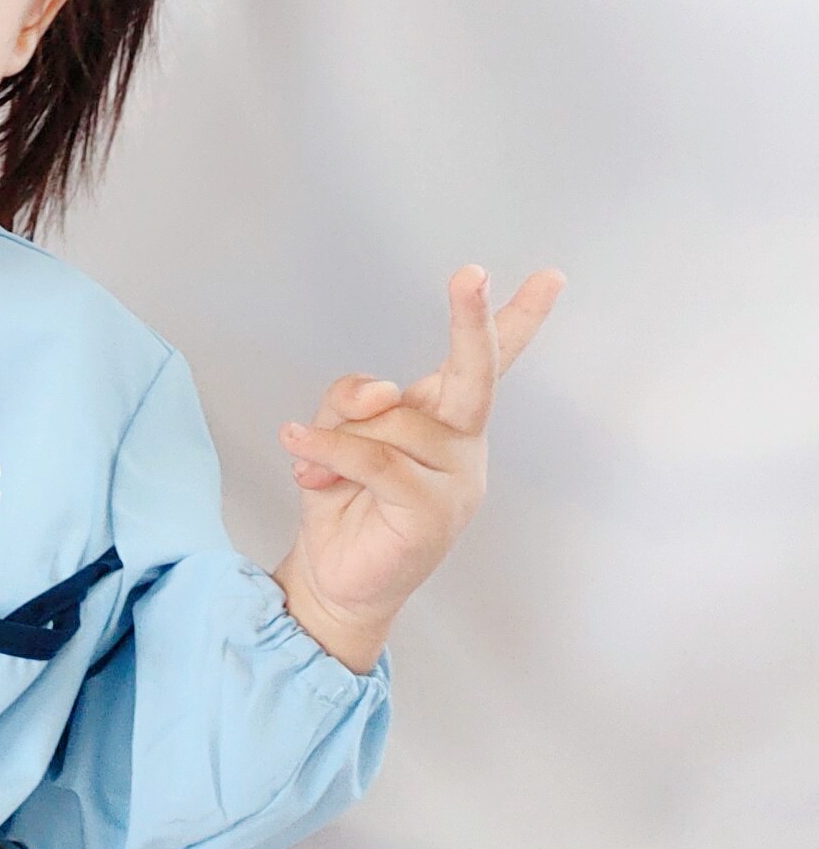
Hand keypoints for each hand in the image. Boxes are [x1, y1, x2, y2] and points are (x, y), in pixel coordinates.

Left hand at [269, 264, 565, 674]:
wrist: (335, 574)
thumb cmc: (343, 496)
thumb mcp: (338, 431)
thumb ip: (355, 400)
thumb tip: (380, 391)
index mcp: (444, 419)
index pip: (484, 363)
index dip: (514, 320)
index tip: (549, 277)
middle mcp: (460, 443)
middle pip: (474, 375)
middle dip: (472, 322)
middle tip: (470, 274)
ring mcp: (455, 479)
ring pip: (392, 420)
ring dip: (338, 436)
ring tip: (310, 459)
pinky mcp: (432, 511)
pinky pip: (374, 458)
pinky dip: (330, 449)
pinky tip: (299, 447)